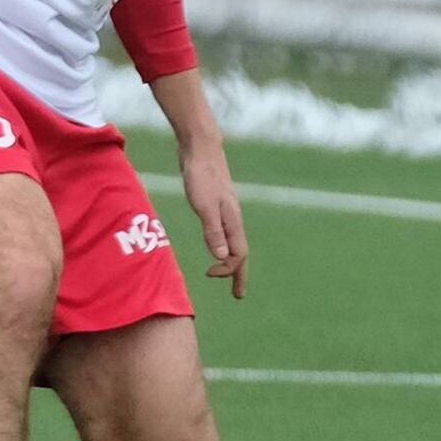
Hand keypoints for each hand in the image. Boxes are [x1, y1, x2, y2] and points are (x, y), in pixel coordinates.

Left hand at [180, 142, 247, 298]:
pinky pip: (223, 230)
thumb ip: (212, 231)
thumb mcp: (204, 205)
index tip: (209, 274)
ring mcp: (225, 209)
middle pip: (240, 251)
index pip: (238, 255)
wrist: (200, 147)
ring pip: (232, 240)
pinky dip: (222, 243)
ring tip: (227, 272)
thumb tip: (221, 258)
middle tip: (238, 294)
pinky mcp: (215, 202)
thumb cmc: (201, 175)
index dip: (227, 270)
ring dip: (231, 259)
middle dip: (239, 273)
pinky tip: (216, 243)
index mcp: (232, 221)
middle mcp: (232, 217)